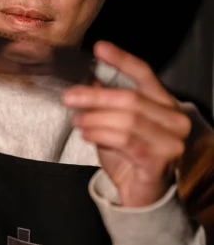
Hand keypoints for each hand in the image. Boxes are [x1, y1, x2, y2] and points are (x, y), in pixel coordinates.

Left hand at [62, 41, 191, 206]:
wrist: (140, 195)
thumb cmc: (128, 156)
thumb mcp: (113, 123)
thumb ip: (107, 101)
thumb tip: (89, 77)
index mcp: (164, 103)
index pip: (144, 74)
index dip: (121, 60)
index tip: (99, 48)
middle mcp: (174, 120)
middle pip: (131, 98)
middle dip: (95, 96)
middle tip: (69, 97)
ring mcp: (170, 142)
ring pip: (127, 120)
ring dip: (95, 118)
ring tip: (77, 121)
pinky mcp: (159, 161)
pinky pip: (125, 141)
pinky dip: (101, 134)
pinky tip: (86, 134)